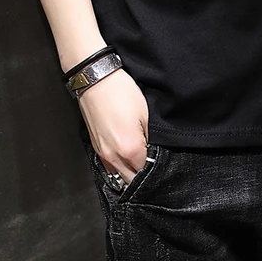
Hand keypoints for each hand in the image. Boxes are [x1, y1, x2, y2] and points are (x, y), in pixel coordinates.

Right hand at [78, 67, 149, 185]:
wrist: (96, 81)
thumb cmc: (122, 93)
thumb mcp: (146, 114)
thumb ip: (151, 140)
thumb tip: (155, 155)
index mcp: (130, 151)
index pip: (147, 174)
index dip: (157, 172)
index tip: (164, 167)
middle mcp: (114, 158)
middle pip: (132, 181)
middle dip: (144, 177)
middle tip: (154, 168)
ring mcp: (103, 154)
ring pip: (120, 177)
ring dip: (131, 174)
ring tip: (141, 163)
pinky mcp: (97, 148)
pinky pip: (110, 168)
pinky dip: (120, 168)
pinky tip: (127, 158)